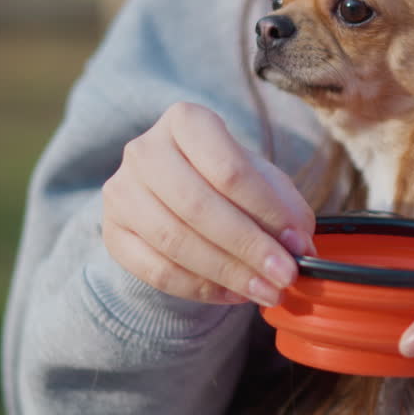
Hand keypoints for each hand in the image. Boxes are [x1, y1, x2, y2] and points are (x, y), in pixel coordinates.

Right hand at [102, 101, 315, 307]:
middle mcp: (144, 150)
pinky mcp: (112, 233)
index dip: (266, 211)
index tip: (298, 245)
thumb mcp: (262, 179)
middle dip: (248, 247)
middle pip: (198, 206)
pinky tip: (232, 294)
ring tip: (266, 291)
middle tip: (285, 276)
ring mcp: (121, 192)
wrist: (175, 189)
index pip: (228, 168)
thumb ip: (285, 207)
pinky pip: (155, 270)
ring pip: (174, 242)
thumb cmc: (226, 178)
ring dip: (227, 273)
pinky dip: (199, 288)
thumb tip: (300, 248)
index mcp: (185, 121)